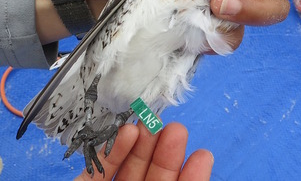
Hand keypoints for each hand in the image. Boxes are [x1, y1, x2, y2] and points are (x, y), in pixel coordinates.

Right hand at [74, 123, 212, 180]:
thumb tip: (204, 160)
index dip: (190, 175)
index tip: (202, 154)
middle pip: (153, 177)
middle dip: (164, 152)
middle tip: (175, 128)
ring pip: (127, 170)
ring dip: (140, 145)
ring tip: (151, 124)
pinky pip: (96, 172)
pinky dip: (111, 152)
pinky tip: (127, 133)